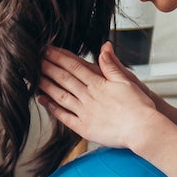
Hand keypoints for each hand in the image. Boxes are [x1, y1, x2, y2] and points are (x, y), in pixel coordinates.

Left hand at [39, 44, 162, 151]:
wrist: (143, 130)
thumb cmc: (139, 106)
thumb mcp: (126, 80)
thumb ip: (112, 64)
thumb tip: (104, 46)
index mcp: (98, 83)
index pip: (74, 66)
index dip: (59, 57)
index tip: (48, 49)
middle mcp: (89, 96)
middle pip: (64, 78)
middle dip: (48, 67)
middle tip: (33, 58)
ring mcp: (85, 112)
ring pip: (61, 95)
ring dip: (46, 85)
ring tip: (34, 76)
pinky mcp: (84, 128)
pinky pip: (64, 116)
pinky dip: (52, 108)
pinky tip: (42, 100)